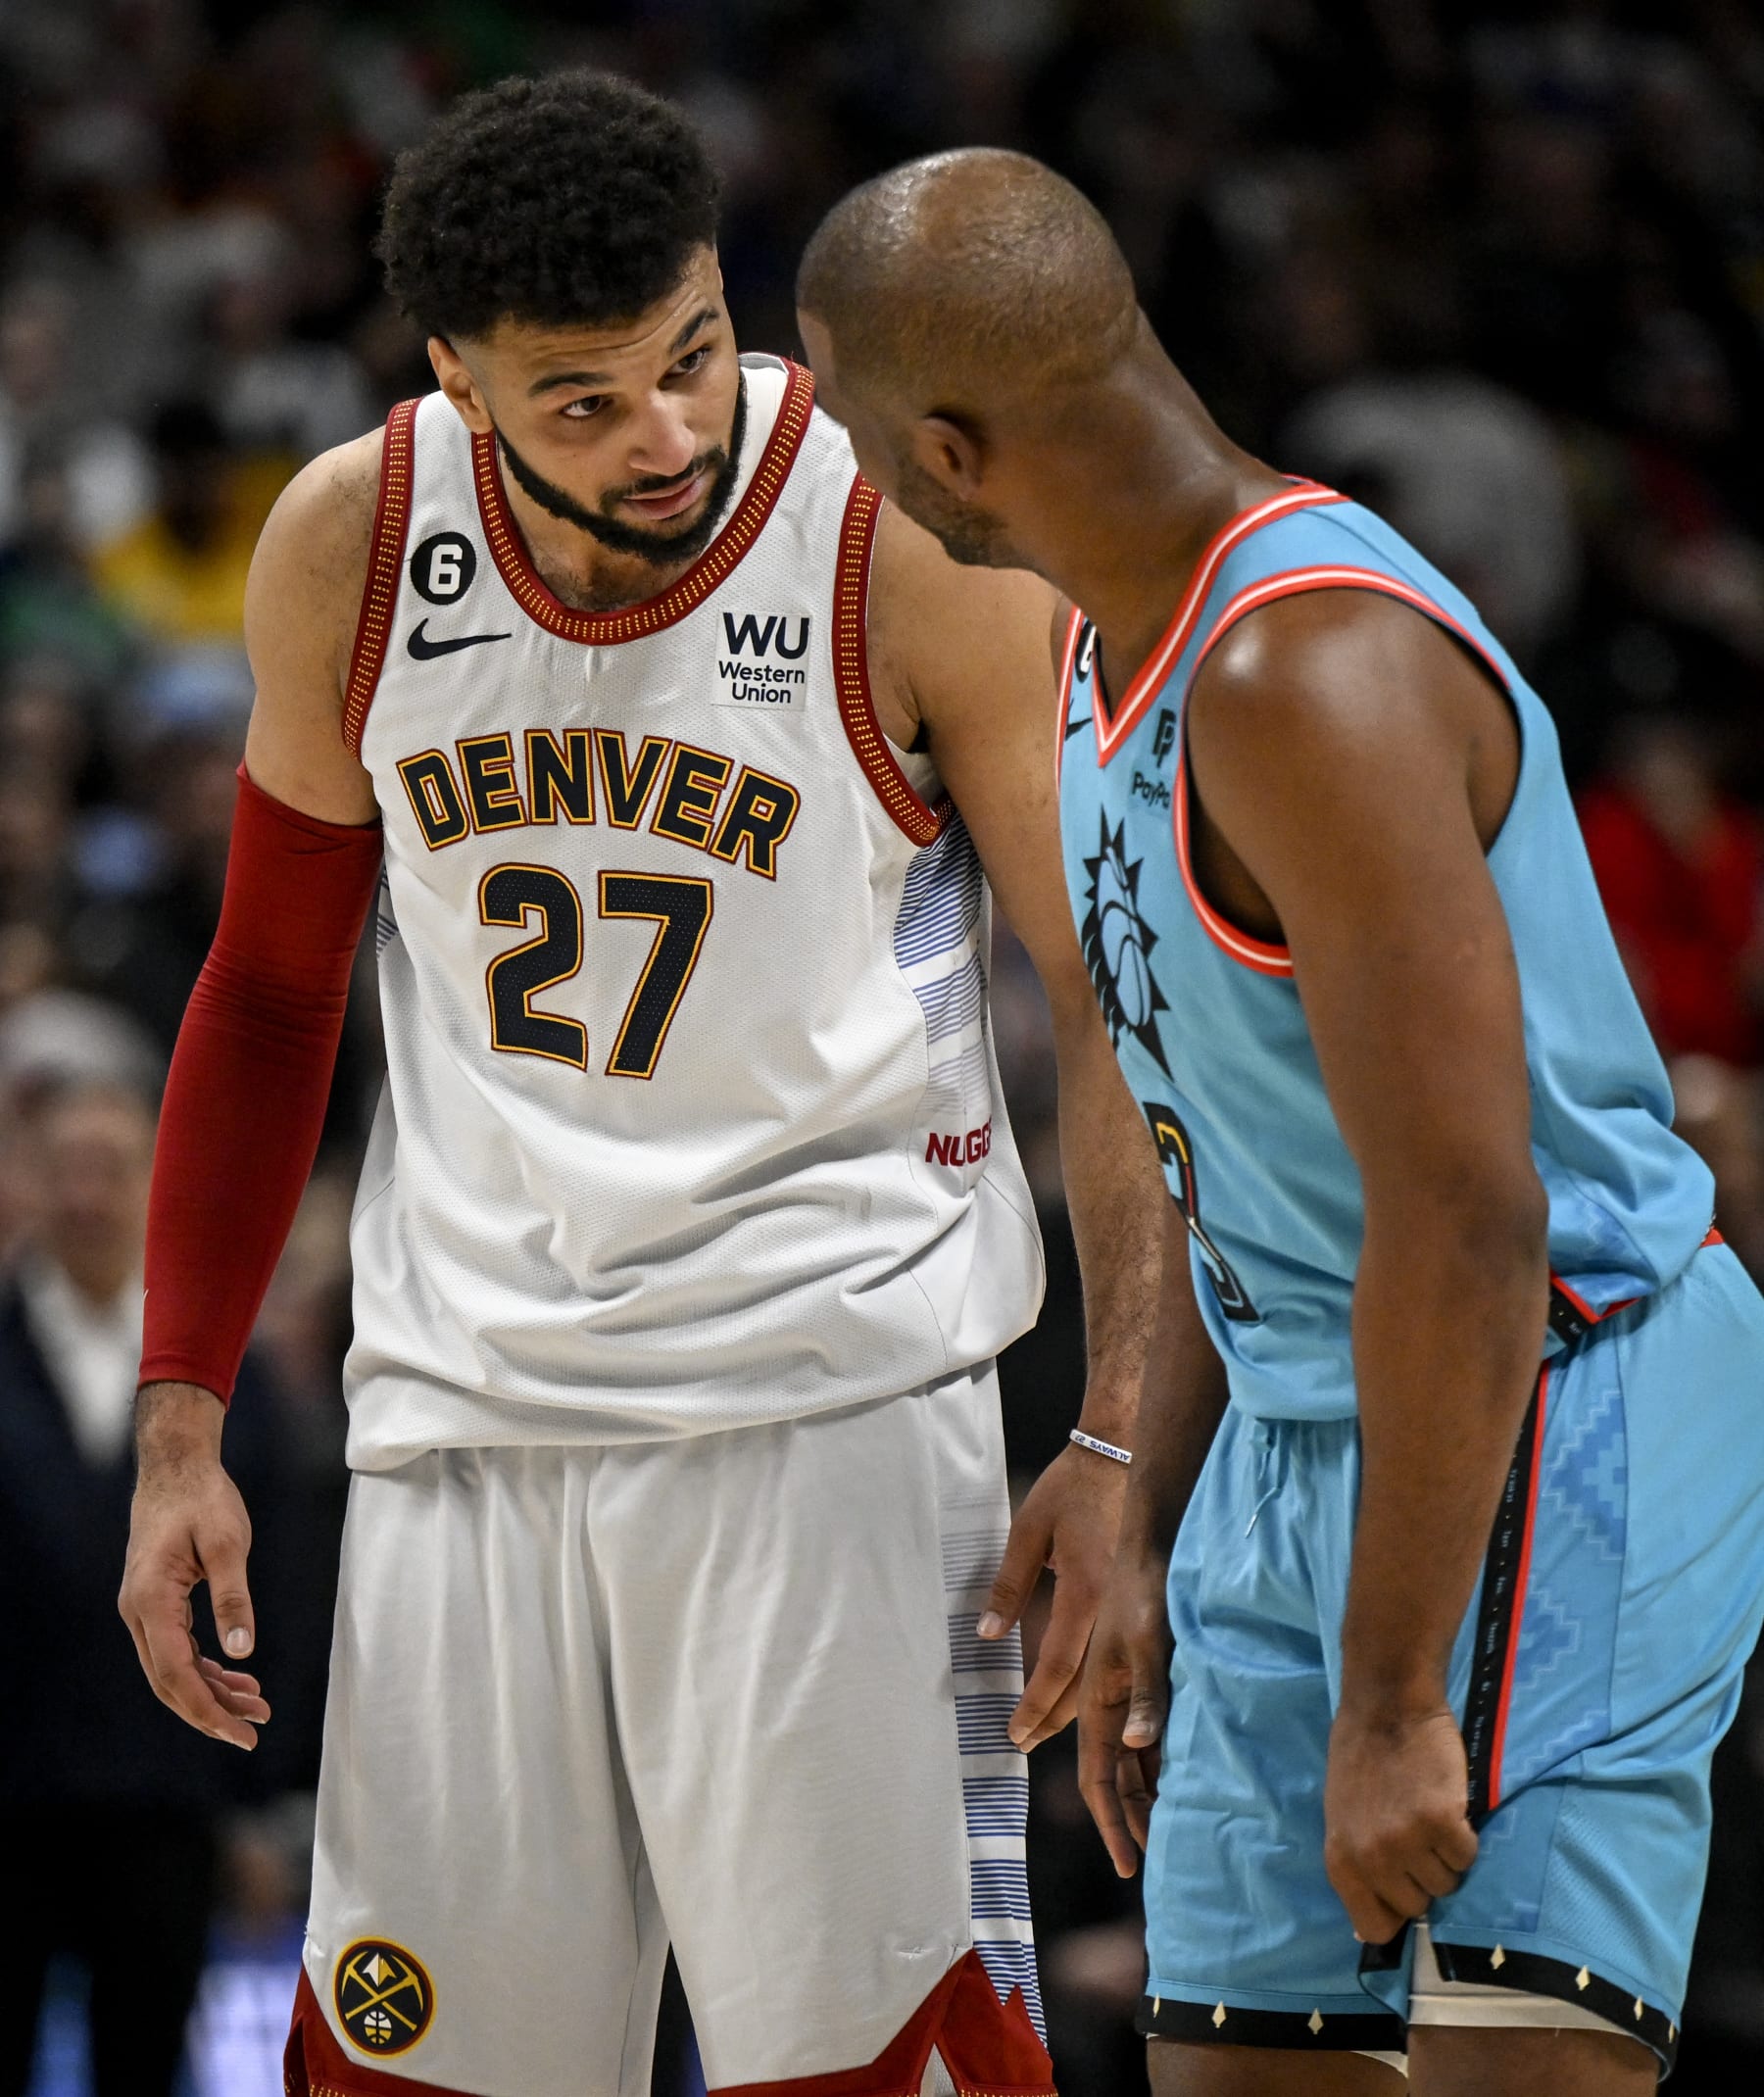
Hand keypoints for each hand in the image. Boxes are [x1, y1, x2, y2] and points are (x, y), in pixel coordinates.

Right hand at [118, 1382, 269, 1749]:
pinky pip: (176, 1647)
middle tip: (254, 1729)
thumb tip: (242, 1652)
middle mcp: (138, 1611)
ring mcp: (143, 1608)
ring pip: (173, 1667)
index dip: (207, 1710)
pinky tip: (234, 1675)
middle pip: (170, 1680)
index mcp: (151, 1601)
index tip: (242, 1732)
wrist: (177, 1466)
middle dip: (211, 1710)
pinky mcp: (156, 1601)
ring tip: (256, 1705)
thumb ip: (233, 1599)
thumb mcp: (227, 1545)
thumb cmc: (203, 1498)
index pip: (175, 1674)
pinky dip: (205, 1666)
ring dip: (211, 1690)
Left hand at [979, 1439, 1128, 1749]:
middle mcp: (1113, 1606)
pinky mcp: (1138, 1595)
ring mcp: (1130, 1602)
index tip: (1016, 1731)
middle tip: (1025, 1743)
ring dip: (1076, 1704)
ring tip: (1048, 1729)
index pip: (1057, 1663)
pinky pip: (1116, 1649)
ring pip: (1105, 1670)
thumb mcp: (1029, 1529)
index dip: (1035, 1702)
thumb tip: (989, 1634)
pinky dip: (1098, 1677)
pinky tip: (1087, 1691)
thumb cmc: (1071, 1487)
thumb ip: (1009, 1583)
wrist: (1122, 1454)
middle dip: (1054, 1717)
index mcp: (1085, 1590)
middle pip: (1087, 1681)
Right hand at [1076, 1544, 1169, 1875]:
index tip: (1126, 1866)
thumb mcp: (1149, 1643)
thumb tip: (1135, 1747)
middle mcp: (1109, 1704)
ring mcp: (1128, 1694)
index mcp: (1098, 1699)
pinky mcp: (1148, 1682)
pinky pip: (1152, 1738)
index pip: (1098, 1777)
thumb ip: (1146, 1695)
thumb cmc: (1146, 1591)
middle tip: (1152, 1863)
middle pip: (1114, 1777)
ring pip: (1133, 1761)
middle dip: (1129, 1821)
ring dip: (1147, 1797)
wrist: (1150, 1545)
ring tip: (1170, 1835)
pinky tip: (1184, 1782)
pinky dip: (1163, 1767)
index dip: (1111, 1823)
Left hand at [1323, 1703, 1477, 1942]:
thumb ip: (1355, 1868)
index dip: (1395, 1911)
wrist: (1386, 1706)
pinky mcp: (1441, 1822)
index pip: (1375, 1928)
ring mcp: (1406, 1841)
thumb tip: (1366, 1928)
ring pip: (1446, 1883)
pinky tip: (1447, 1805)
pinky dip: (1464, 1835)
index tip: (1402, 1885)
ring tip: (1429, 1813)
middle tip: (1416, 1834)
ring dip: (1444, 1855)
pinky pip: (1467, 1855)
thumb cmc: (1362, 1761)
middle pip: (1418, 1906)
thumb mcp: (1341, 1820)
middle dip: (1422, 1876)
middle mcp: (1371, 1858)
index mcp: (1341, 1862)